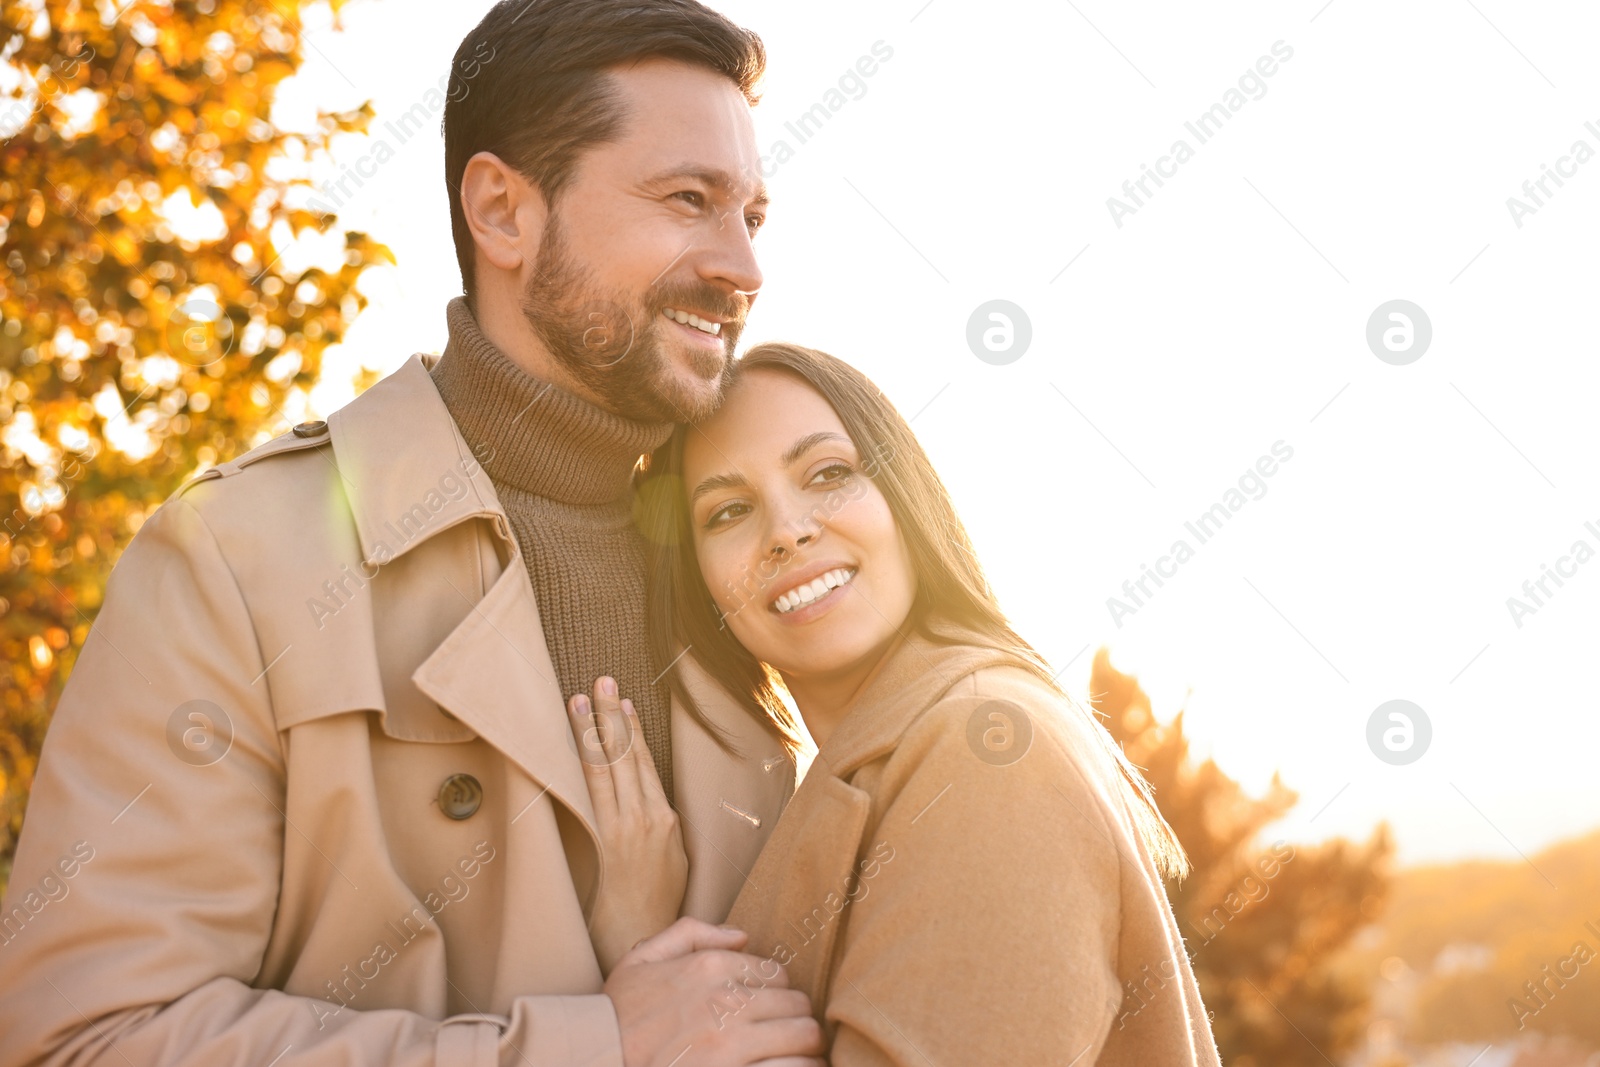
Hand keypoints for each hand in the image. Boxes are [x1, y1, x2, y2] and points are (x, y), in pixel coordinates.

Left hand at [569, 676, 687, 974]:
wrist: (639, 934)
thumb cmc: (658, 902)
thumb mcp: (676, 858)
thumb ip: (663, 825)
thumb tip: (652, 802)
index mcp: (667, 819)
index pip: (646, 763)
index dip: (632, 729)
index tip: (622, 701)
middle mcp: (646, 816)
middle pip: (626, 755)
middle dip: (612, 714)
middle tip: (600, 679)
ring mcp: (623, 826)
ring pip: (606, 766)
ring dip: (592, 729)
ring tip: (580, 698)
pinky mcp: (603, 838)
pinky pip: (591, 790)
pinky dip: (586, 760)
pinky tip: (578, 739)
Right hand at [605, 917, 826, 1066]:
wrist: (594, 1057)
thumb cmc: (616, 1014)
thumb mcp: (641, 959)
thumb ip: (691, 933)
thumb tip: (741, 936)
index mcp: (708, 967)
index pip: (777, 973)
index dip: (775, 993)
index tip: (766, 1010)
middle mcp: (725, 1001)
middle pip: (797, 1004)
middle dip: (795, 1019)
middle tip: (786, 1035)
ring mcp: (731, 1043)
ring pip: (804, 1037)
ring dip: (804, 1047)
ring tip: (795, 1056)